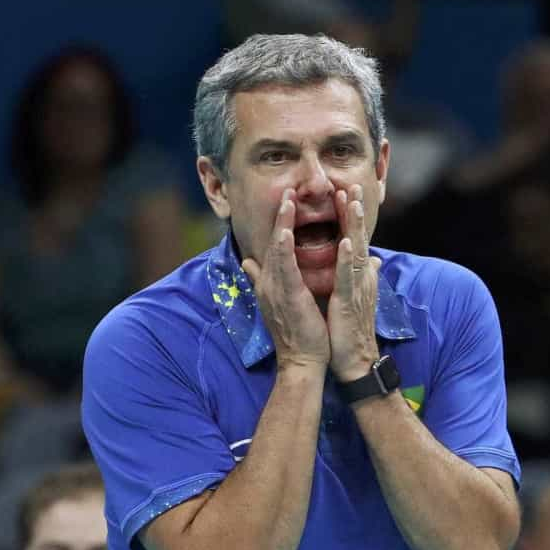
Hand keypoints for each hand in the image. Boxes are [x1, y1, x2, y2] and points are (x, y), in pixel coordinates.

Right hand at [241, 191, 330, 371]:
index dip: (279, 222)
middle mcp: (270, 282)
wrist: (301, 360)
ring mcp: (276, 288)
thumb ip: (264, 279)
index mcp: (272, 281)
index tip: (287, 200)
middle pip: (273, 241)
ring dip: (282, 223)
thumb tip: (248, 262)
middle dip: (280, 215)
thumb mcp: (277, 300)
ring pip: (277, 249)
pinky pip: (284, 269)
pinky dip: (283, 249)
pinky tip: (285, 231)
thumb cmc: (296, 333)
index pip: (275, 246)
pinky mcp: (287, 297)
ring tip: (288, 199)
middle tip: (287, 189)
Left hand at [327, 184, 382, 381]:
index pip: (355, 239)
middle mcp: (362, 277)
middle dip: (355, 211)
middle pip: (359, 237)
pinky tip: (347, 242)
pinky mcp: (350, 301)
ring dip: (354, 225)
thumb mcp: (355, 297)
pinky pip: (349, 276)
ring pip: (356, 250)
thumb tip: (374, 259)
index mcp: (358, 275)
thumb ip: (362, 275)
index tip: (347, 192)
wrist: (355, 361)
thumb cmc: (351, 331)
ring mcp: (358, 288)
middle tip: (352, 184)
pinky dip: (348, 258)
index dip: (352, 216)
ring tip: (351, 201)